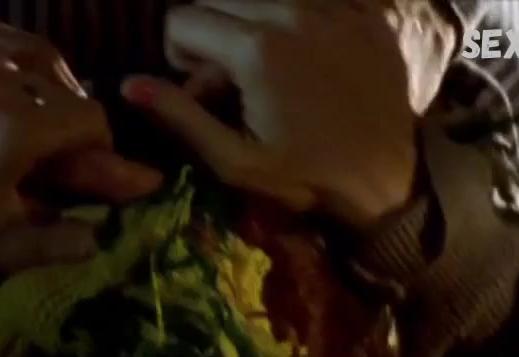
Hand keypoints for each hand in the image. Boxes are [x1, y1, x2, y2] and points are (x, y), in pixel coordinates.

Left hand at [0, 57, 162, 272]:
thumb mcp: (3, 247)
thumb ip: (61, 239)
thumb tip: (104, 235)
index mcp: (17, 130)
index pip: (90, 118)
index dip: (98, 147)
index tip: (88, 168)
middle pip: (59, 89)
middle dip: (65, 121)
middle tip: (53, 155)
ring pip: (24, 67)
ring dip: (35, 96)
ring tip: (22, 131)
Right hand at [122, 0, 456, 228]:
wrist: (389, 177)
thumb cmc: (305, 177)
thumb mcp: (235, 161)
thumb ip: (181, 117)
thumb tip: (129, 85)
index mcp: (254, 49)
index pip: (182, 19)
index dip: (178, 55)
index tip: (201, 89)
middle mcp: (292, 12)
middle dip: (211, 31)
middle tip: (229, 77)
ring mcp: (333, 7)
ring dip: (251, 22)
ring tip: (267, 65)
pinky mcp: (365, 12)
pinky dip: (297, 17)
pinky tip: (309, 55)